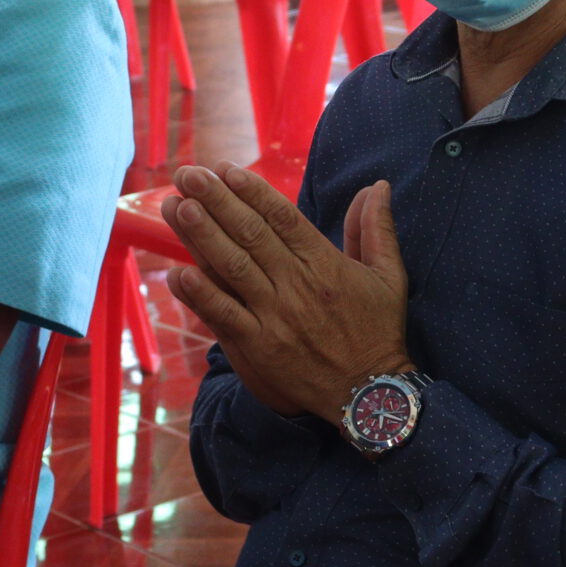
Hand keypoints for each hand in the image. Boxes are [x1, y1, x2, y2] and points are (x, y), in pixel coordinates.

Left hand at [164, 165, 410, 423]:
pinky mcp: (260, 348)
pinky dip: (201, 295)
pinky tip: (177, 273)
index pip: (283, 219)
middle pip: (251, 235)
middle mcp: (298, 287)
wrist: (370, 396)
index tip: (226, 170)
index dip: (253, 192)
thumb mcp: (389, 276)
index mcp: (326, 265)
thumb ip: (376, 228)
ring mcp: (276, 318)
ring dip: (202, 236)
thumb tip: (377, 185)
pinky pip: (225, 316)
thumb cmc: (378, 331)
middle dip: (217, 202)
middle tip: (189, 175)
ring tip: (176, 206)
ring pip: (233, 268)